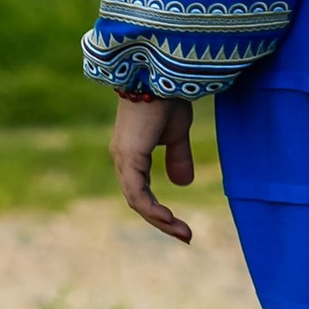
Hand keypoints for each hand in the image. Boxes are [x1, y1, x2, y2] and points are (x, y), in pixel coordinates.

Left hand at [110, 91, 195, 243]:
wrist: (160, 73)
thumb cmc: (167, 96)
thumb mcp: (177, 133)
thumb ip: (178, 157)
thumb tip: (183, 184)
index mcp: (131, 153)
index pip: (141, 192)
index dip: (159, 211)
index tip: (181, 226)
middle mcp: (122, 158)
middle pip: (138, 200)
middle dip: (161, 221)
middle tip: (185, 236)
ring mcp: (123, 158)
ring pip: (136, 200)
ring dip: (159, 219)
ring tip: (182, 232)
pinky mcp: (129, 156)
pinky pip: (136, 193)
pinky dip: (152, 209)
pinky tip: (167, 218)